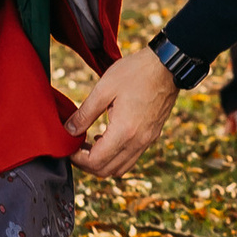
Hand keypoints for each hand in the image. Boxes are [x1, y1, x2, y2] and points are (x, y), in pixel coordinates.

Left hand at [69, 43, 176, 177]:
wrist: (167, 66)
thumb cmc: (136, 73)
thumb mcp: (104, 88)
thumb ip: (85, 113)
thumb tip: (69, 130)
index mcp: (124, 131)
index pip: (96, 162)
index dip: (78, 159)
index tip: (69, 148)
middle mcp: (138, 142)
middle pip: (107, 171)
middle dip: (87, 164)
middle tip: (75, 148)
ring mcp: (147, 141)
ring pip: (120, 168)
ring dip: (102, 163)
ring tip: (89, 145)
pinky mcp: (152, 136)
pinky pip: (131, 158)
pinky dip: (116, 156)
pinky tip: (106, 138)